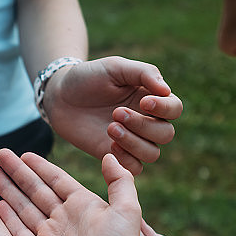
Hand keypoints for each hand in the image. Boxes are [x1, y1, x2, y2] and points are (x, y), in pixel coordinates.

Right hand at [0, 149, 143, 235]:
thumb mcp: (127, 210)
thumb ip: (120, 181)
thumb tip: (109, 155)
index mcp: (83, 205)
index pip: (56, 180)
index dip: (39, 167)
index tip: (24, 154)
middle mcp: (64, 219)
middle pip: (35, 189)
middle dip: (17, 172)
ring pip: (23, 207)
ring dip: (7, 189)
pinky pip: (18, 231)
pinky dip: (8, 217)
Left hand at [45, 56, 182, 174]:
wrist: (60, 96)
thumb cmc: (89, 77)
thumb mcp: (115, 67)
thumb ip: (143, 73)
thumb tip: (166, 90)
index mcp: (151, 98)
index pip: (175, 108)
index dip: (164, 108)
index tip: (144, 101)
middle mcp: (146, 121)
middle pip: (166, 134)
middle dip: (144, 125)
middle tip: (116, 113)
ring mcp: (132, 140)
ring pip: (153, 153)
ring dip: (134, 143)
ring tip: (110, 128)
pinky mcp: (116, 155)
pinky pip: (135, 168)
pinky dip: (126, 159)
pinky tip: (109, 145)